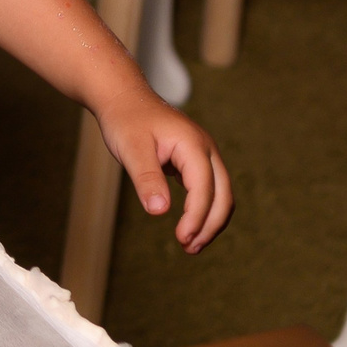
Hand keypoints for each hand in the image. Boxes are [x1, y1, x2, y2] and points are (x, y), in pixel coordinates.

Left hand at [94, 88, 232, 252]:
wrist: (123, 98)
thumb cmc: (125, 120)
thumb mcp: (131, 149)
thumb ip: (146, 178)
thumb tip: (160, 211)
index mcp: (193, 144)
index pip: (204, 188)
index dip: (197, 216)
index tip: (182, 238)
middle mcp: (206, 149)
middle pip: (223, 194)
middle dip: (210, 225)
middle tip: (189, 248)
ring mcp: (203, 154)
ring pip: (220, 194)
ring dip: (210, 221)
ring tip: (190, 245)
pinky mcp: (195, 161)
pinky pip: (209, 190)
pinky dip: (203, 210)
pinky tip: (188, 226)